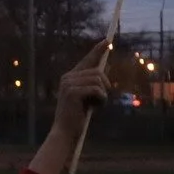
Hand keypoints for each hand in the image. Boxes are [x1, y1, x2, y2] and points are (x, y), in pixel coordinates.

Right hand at [29, 40, 110, 173]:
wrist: (66, 132)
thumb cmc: (77, 117)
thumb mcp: (87, 98)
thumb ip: (93, 84)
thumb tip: (104, 69)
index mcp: (69, 77)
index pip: (86, 60)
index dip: (97, 50)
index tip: (107, 41)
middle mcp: (67, 77)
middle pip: (97, 71)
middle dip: (105, 85)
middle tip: (101, 100)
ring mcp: (69, 84)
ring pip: (98, 80)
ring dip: (103, 94)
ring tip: (97, 105)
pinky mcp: (73, 92)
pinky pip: (97, 89)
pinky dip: (101, 99)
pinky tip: (96, 107)